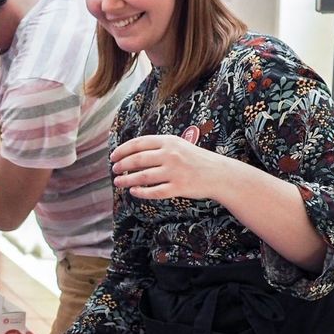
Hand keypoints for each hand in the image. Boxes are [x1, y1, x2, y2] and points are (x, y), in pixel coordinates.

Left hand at [110, 134, 229, 200]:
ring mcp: (174, 172)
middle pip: (137, 160)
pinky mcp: (179, 187)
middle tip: (114, 170)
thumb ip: (159, 146)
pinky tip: (133, 192)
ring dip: (127, 180)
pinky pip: (155, 192)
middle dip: (122, 165)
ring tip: (118, 182)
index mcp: (169, 141)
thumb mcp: (179, 145)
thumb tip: (132, 151)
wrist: (220, 174)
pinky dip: (141, 192)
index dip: (122, 150)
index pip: (139, 143)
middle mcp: (170, 155)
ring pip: (143, 177)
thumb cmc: (196, 159)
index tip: (113, 156)